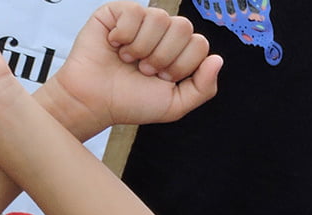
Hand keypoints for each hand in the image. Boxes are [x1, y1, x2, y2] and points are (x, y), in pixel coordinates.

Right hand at [45, 2, 222, 137]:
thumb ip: (204, 88)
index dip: (181, 65)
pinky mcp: (117, 12)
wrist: (94, 102)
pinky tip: (115, 45)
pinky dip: (124, 35)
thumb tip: (218, 60)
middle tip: (144, 70)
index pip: (199, 44)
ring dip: (143, 48)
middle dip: (164, 57)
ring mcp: (141, 20)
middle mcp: (162, 33)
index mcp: (178, 51)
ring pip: (160, 18)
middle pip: (184, 28)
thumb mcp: (174, 105)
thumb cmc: (130, 102)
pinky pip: (135, 12)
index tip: (161, 79)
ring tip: (129, 59)